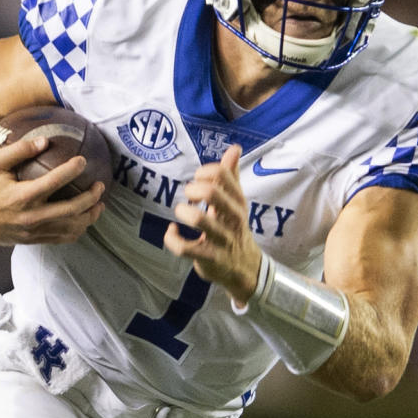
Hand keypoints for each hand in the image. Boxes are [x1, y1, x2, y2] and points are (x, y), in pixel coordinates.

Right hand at [0, 135, 105, 244]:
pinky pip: (61, 239)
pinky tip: (84, 219)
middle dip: (90, 198)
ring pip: (69, 228)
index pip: (54, 183)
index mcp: (20, 196)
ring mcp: (32, 232)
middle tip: (100, 186)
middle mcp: (29, 217)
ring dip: (89, 217)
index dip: (72, 170)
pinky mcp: (32, 240)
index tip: (83, 160)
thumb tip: (45, 141)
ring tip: (99, 204)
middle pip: (70, 211)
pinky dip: (77, 230)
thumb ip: (19, 150)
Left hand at [163, 145, 262, 303]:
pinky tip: (172, 232)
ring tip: (181, 213)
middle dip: (193, 190)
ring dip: (183, 212)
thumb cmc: (234, 229)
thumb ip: (231, 176)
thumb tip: (234, 148)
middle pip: (211, 193)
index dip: (204, 172)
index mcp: (238, 202)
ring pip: (199, 220)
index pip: (222, 175)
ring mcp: (221, 239)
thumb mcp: (236, 203)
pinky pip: (184, 247)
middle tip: (189, 196)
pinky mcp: (209, 258)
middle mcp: (232, 219)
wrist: (246, 269)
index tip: (198, 180)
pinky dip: (171, 238)